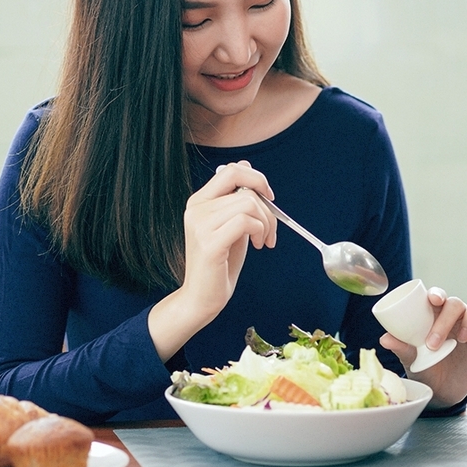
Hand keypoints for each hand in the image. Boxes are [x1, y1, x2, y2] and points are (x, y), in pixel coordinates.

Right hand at [180, 161, 277, 317]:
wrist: (201, 298)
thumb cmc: (219, 264)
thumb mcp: (231, 225)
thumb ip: (237, 201)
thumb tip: (248, 168)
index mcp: (199, 201)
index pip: (230, 170)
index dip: (256, 178)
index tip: (268, 197)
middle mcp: (196, 209)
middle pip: (244, 188)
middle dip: (267, 207)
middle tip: (270, 229)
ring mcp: (200, 225)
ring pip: (248, 204)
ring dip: (266, 223)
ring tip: (263, 240)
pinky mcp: (209, 243)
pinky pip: (245, 222)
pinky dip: (260, 231)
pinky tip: (259, 245)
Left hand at [379, 287, 466, 408]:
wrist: (443, 391)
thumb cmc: (425, 370)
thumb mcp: (412, 361)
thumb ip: (402, 348)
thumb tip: (384, 339)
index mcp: (433, 314)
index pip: (438, 294)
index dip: (437, 293)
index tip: (433, 301)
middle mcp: (454, 314)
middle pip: (456, 301)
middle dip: (446, 320)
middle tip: (434, 344)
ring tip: (463, 338)